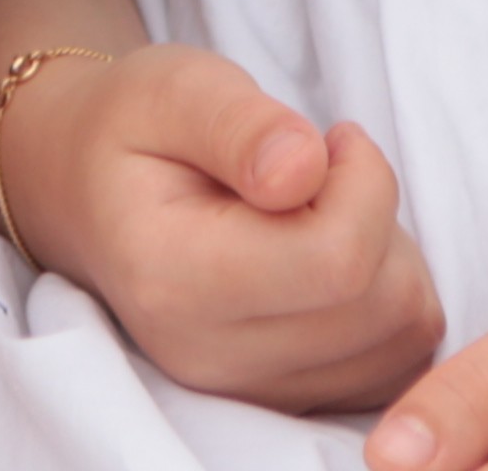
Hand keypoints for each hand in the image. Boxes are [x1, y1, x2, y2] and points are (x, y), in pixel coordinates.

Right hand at [2, 43, 440, 412]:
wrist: (86, 193)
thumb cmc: (135, 129)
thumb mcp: (173, 88)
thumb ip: (239, 123)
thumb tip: (304, 169)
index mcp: (173, 277)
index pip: (335, 261)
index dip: (366, 184)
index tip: (335, 137)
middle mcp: (209, 356)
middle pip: (379, 304)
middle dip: (380, 218)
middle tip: (325, 172)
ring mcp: (248, 391)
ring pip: (400, 336)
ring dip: (391, 260)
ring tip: (323, 213)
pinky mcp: (285, 400)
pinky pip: (398, 364)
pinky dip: (390, 304)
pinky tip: (335, 259)